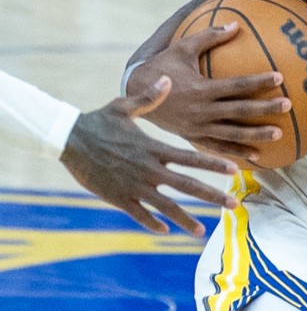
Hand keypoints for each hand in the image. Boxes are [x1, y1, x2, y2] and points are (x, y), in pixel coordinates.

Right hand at [61, 76, 238, 235]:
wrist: (68, 140)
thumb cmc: (99, 121)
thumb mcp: (124, 107)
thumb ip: (149, 98)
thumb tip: (168, 79)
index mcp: (154, 148)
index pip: (190, 157)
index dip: (213, 164)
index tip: (235, 170)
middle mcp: (148, 169)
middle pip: (187, 185)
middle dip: (212, 195)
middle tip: (234, 205)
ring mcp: (134, 186)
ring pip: (165, 206)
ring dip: (185, 219)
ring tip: (202, 231)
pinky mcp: (117, 198)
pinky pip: (139, 214)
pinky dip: (152, 223)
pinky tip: (165, 231)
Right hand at [126, 23, 288, 164]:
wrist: (133, 93)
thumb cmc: (161, 66)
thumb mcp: (181, 48)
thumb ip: (208, 36)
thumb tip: (236, 24)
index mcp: (200, 89)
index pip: (235, 85)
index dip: (257, 81)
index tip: (279, 77)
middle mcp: (200, 111)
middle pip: (239, 111)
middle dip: (265, 109)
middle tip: (288, 105)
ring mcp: (197, 128)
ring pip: (232, 134)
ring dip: (256, 135)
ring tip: (280, 134)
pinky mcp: (192, 137)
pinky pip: (218, 147)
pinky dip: (236, 152)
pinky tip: (256, 155)